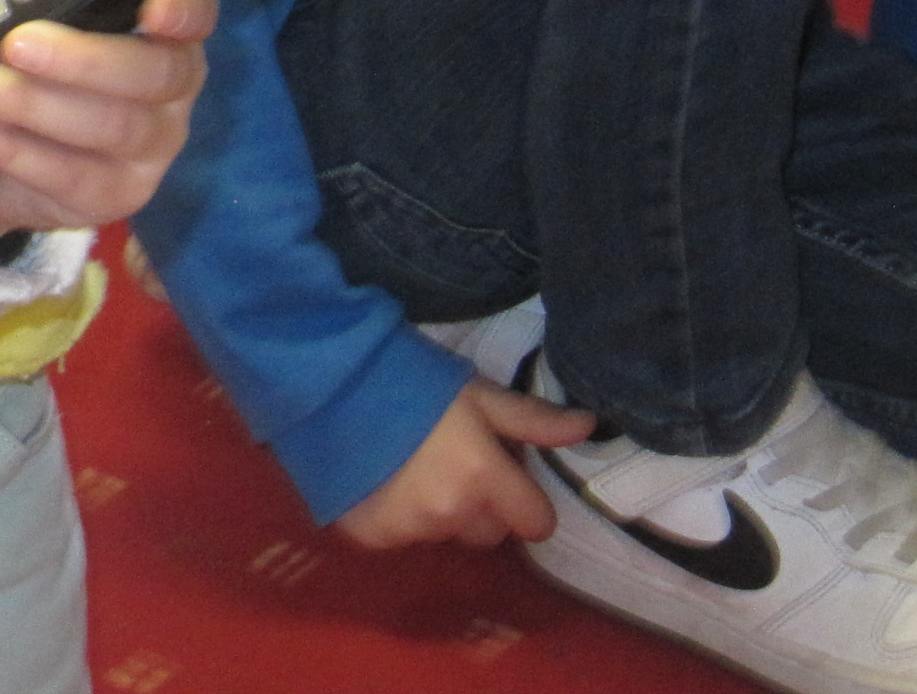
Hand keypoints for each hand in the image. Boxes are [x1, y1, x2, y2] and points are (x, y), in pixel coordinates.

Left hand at [0, 0, 215, 258]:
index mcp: (161, 26)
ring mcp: (148, 151)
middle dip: (82, 60)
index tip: (152, 6)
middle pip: (151, 79)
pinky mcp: (112, 201)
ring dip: (31, 108)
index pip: (194, 15)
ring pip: (108, 133)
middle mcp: (170, 90)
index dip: (181, 12)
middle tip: (14, 42)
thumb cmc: (20, 41)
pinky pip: (71, 182)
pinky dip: (14, 153)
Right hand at [337, 378, 592, 548]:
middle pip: (489, 533)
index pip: (536, 522)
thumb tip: (589, 427)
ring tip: (406, 467)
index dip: (523, 499)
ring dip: (435, 511)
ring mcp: (408, 529)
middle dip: (479, 506)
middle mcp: (452, 513)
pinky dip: (392, 516)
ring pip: (443, 534)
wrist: (327, 378)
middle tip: (449, 463)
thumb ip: (532, 420)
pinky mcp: (369, 535)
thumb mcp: (477, 393)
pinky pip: (400, 537)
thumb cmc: (410, 379)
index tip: (501, 475)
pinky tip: (377, 480)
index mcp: (485, 479)